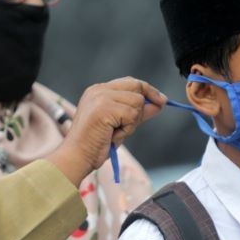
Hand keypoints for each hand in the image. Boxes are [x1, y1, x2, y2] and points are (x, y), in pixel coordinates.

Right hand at [46, 77, 165, 186]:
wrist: (77, 157)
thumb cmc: (96, 144)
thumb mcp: (120, 125)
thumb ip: (137, 112)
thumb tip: (159, 104)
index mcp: (98, 91)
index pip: (130, 82)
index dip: (147, 90)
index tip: (162, 100)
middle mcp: (99, 89)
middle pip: (136, 86)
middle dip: (145, 103)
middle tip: (138, 122)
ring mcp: (101, 97)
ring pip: (137, 102)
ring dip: (132, 122)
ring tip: (115, 133)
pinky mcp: (105, 107)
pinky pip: (132, 115)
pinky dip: (127, 129)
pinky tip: (112, 136)